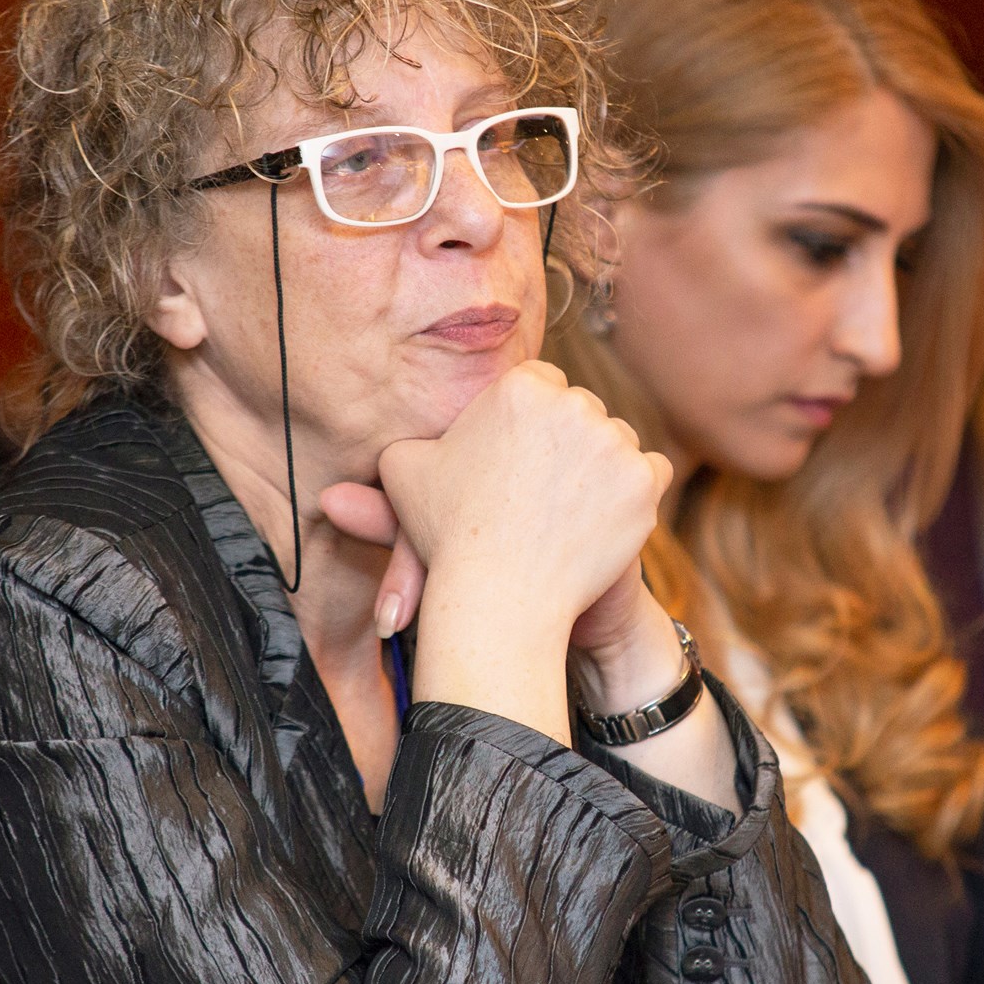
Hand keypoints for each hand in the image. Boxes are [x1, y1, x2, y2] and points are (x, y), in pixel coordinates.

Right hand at [323, 362, 672, 735]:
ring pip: (618, 441)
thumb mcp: (408, 481)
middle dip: (569, 446)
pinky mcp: (644, 479)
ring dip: (602, 468)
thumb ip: (402, 454)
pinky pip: (651, 471)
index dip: (530, 426)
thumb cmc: (449, 535)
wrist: (500, 597)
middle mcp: (572, 403)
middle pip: (583, 412)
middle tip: (544, 492)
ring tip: (569, 510)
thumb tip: (332, 487)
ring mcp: (614, 440)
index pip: (540, 387)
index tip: (520, 464)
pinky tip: (602, 520)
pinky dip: (633, 495)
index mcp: (519, 387)